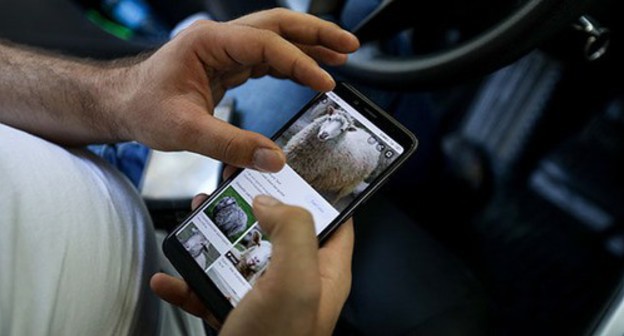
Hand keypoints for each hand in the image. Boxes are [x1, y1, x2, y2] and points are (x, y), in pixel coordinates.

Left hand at [114, 9, 358, 171]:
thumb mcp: (184, 131)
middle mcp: (220, 39)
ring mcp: (225, 50)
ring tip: (341, 55)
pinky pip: (268, 57)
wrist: (122, 104)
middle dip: (316, 34)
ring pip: (276, 37)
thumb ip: (230, 146)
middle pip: (278, 25)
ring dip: (309, 44)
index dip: (300, 63)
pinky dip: (292, 63)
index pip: (267, 45)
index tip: (325, 83)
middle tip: (348, 46)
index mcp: (209, 43)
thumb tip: (273, 159)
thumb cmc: (143, 107)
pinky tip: (309, 72)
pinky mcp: (228, 64)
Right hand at [151, 194, 353, 334]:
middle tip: (230, 187)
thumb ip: (293, 231)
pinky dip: (189, 282)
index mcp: (325, 272)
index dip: (319, 192)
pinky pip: (210, 290)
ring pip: (240, 256)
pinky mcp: (236, 316)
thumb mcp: (296, 281)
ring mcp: (265, 300)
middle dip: (254, 208)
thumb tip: (270, 202)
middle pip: (279, 231)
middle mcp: (297, 282)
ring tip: (194, 220)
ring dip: (214, 239)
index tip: (295, 168)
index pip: (335, 221)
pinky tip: (169, 276)